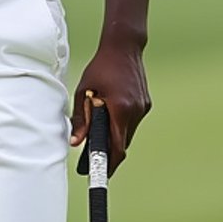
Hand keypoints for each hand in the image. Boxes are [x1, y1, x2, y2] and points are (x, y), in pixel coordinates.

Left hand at [70, 43, 151, 174]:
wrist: (124, 47)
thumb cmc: (101, 67)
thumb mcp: (84, 92)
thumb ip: (81, 119)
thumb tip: (76, 142)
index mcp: (120, 109)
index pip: (117, 146)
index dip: (109, 163)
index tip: (101, 174)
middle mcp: (136, 111)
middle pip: (123, 143)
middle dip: (109, 152)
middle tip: (93, 158)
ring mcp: (143, 108)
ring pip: (128, 133)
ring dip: (115, 136)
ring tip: (99, 135)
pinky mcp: (146, 104)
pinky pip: (132, 122)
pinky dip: (121, 124)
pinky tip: (110, 117)